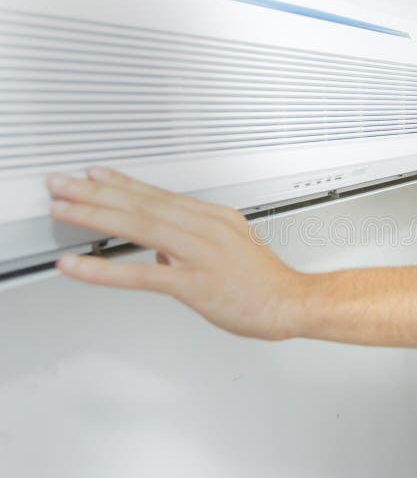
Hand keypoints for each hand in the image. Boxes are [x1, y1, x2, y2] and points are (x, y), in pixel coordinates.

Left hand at [47, 167, 304, 339]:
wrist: (292, 302)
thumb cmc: (265, 282)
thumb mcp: (231, 249)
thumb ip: (192, 246)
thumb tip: (161, 253)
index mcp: (214, 218)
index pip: (159, 195)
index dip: (122, 184)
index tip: (95, 175)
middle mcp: (206, 228)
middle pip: (143, 204)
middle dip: (97, 192)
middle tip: (63, 184)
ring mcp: (201, 253)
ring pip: (140, 227)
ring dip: (95, 216)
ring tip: (63, 209)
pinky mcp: (195, 283)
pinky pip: (141, 275)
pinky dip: (104, 269)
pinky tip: (78, 266)